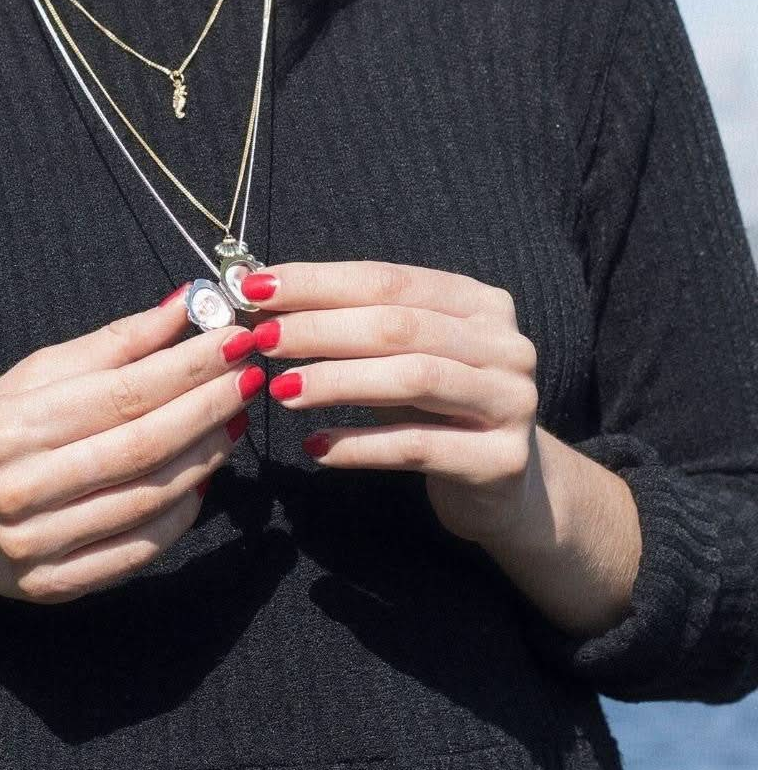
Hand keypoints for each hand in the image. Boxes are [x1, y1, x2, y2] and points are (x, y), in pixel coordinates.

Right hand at [0, 285, 264, 603]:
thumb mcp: (31, 378)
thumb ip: (110, 345)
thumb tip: (181, 306)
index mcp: (11, 426)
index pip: (122, 393)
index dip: (189, 367)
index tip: (235, 340)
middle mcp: (20, 488)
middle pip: (143, 446)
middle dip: (209, 406)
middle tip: (250, 376)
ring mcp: (36, 545)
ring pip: (149, 498)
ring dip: (206, 456)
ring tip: (233, 420)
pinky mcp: (54, 586)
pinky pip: (140, 549)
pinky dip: (181, 513)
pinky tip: (202, 478)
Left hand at [239, 260, 542, 545]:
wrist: (505, 488)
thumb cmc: (437, 412)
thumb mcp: (403, 359)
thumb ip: (354, 328)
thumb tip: (266, 304)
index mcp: (478, 303)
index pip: (389, 280)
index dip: (319, 281)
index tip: (258, 288)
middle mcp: (504, 345)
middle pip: (399, 326)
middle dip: (320, 328)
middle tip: (262, 339)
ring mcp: (511, 401)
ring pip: (411, 379)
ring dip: (336, 381)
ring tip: (281, 389)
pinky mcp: (500, 460)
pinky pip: (418, 446)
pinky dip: (360, 445)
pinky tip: (316, 448)